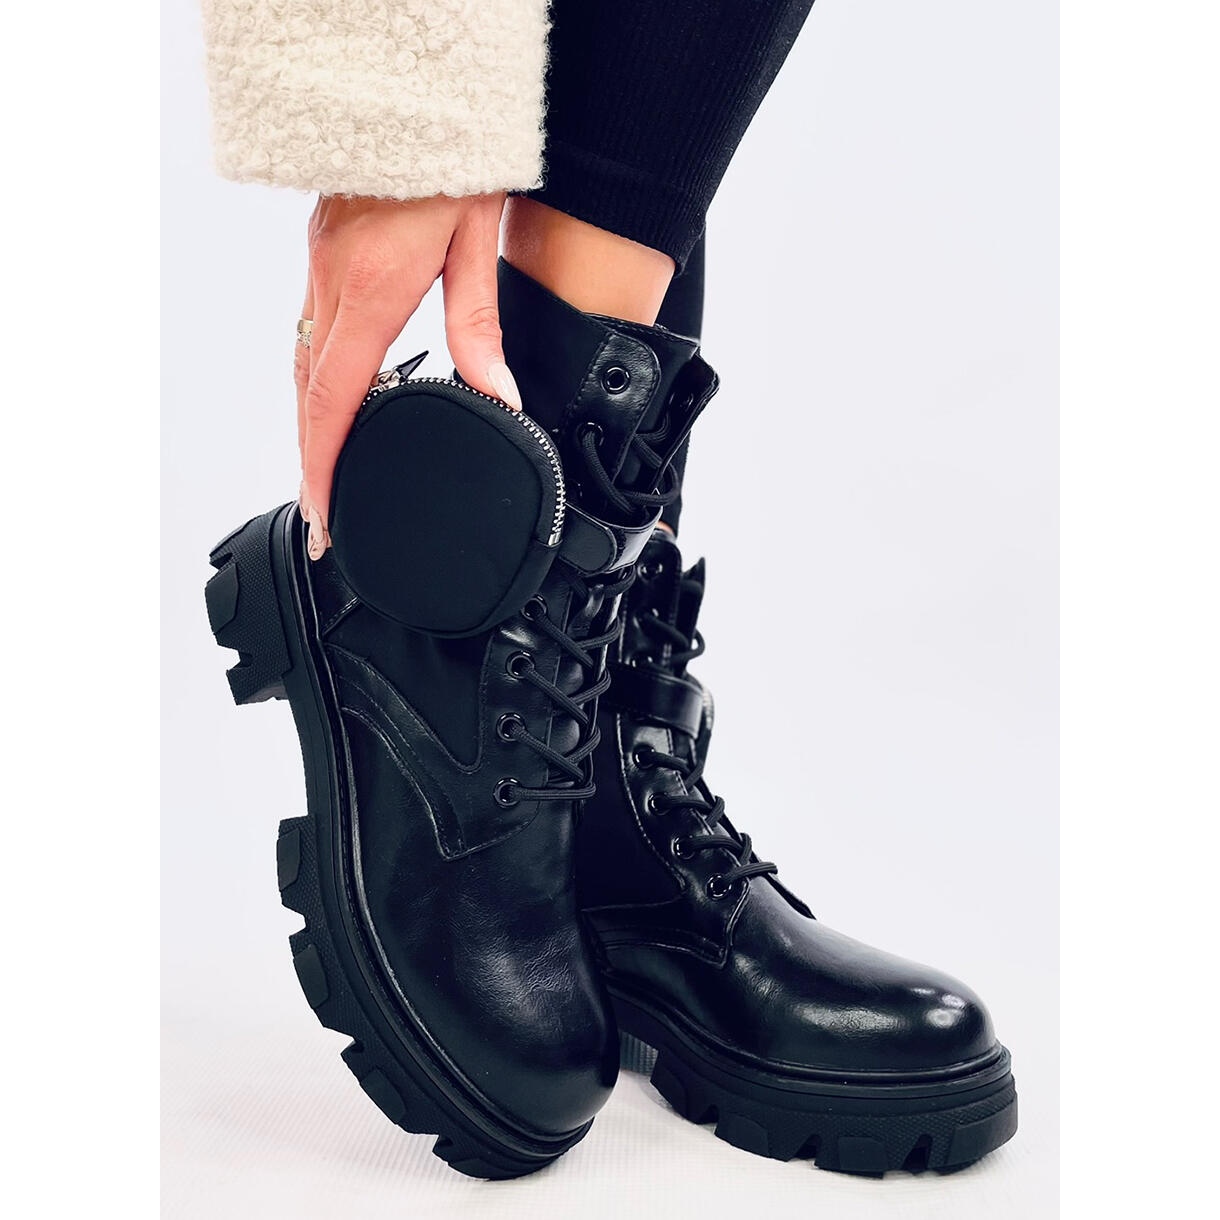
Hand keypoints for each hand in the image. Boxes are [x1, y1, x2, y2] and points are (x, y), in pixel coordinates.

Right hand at [294, 193, 519, 557]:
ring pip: (304, 363)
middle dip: (311, 461)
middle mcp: (333, 281)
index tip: (323, 513)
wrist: (412, 86)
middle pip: (309, 393)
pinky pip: (310, 331)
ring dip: (310, 424)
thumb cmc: (452, 158)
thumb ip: (479, 329)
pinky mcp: (324, 252)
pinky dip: (316, 379)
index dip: (324, 464)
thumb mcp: (476, 245)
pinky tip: (334, 402)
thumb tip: (501, 397)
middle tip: (320, 518)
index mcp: (372, 288)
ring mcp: (321, 265)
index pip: (336, 399)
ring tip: (325, 475)